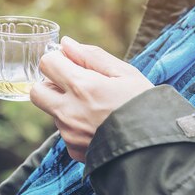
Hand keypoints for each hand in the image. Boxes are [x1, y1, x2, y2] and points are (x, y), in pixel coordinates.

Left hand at [30, 36, 153, 161]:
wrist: (158, 150)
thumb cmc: (146, 106)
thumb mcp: (125, 73)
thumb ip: (91, 56)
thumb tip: (66, 44)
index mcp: (82, 86)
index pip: (47, 63)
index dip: (58, 60)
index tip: (71, 64)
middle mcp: (69, 111)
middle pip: (37, 91)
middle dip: (50, 84)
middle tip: (74, 85)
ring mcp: (69, 134)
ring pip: (53, 113)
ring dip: (66, 106)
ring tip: (97, 109)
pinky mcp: (74, 151)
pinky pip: (66, 133)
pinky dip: (76, 127)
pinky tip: (99, 127)